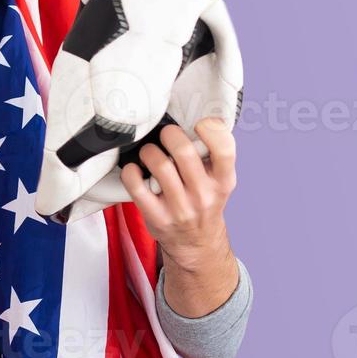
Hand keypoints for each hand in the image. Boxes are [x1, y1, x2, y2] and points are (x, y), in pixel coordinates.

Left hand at [121, 117, 238, 315]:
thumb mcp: (219, 180)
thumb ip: (212, 153)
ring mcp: (180, 209)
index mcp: (223, 181)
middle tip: (166, 135)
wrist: (196, 243)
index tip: (199, 124)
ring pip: (159, 165)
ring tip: (150, 153)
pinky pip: (136, 186)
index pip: (225, 149)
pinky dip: (131, 171)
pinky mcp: (157, 217)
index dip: (211, 129)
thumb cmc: (204, 200)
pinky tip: (136, 170)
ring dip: (149, 151)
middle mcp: (204, 195)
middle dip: (169, 134)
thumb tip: (193, 113)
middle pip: (184, 151)